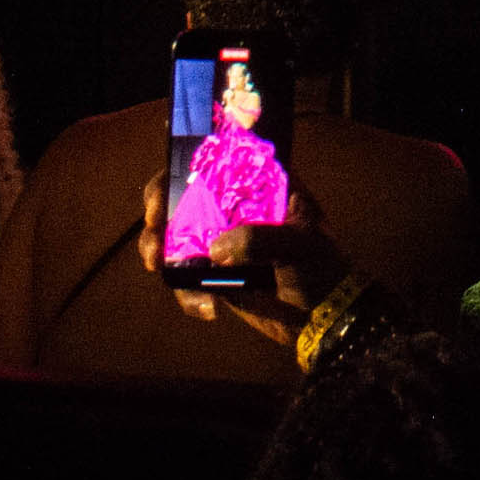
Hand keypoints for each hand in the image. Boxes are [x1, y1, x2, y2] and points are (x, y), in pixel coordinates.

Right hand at [141, 168, 347, 344]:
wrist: (326, 318)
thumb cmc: (322, 267)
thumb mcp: (300, 243)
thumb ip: (262, 239)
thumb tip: (215, 251)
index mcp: (258, 186)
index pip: (215, 160)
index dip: (183, 166)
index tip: (166, 187)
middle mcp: (234, 209)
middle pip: (182, 195)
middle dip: (158, 207)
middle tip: (154, 225)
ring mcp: (221, 242)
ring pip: (174, 237)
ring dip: (157, 248)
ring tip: (156, 264)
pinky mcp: (214, 276)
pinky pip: (185, 280)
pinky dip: (187, 294)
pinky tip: (209, 309)